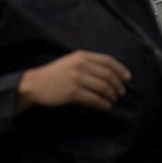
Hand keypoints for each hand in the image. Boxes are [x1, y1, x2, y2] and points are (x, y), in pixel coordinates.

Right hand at [15, 51, 130, 112]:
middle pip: (107, 75)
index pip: (107, 61)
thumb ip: (87, 64)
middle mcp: (80, 65)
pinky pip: (94, 99)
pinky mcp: (72, 92)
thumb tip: (108, 74)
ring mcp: (76, 79)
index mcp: (81, 56)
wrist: (34, 84)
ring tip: (113, 100)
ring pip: (103, 87)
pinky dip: (103, 104)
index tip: (127, 78)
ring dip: (111, 95)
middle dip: (118, 85)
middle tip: (121, 92)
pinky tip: (106, 106)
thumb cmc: (53, 74)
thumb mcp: (70, 62)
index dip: (120, 69)